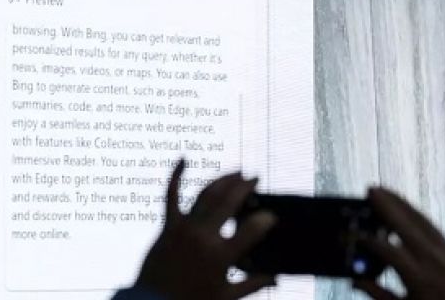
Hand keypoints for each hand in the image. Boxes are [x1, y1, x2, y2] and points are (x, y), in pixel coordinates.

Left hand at [133, 159, 275, 299]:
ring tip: (236, 172)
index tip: (271, 215)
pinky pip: (171, 196)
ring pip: (207, 195)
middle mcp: (203, 237)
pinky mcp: (168, 226)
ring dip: (223, 179)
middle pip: (229, 202)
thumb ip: (253, 285)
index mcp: (220, 255)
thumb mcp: (226, 297)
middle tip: (255, 178)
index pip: (250, 229)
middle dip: (245, 186)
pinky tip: (183, 159)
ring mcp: (184, 228)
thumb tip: (276, 278)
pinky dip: (176, 176)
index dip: (265, 220)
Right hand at [352, 188, 444, 299]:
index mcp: (418, 277)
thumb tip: (356, 281)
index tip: (354, 233)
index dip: (369, 241)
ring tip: (384, 191)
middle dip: (388, 206)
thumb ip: (379, 295)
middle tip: (370, 189)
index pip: (389, 251)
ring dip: (402, 203)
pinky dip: (417, 215)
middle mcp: (432, 259)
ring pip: (421, 220)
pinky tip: (405, 209)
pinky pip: (433, 227)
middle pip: (406, 226)